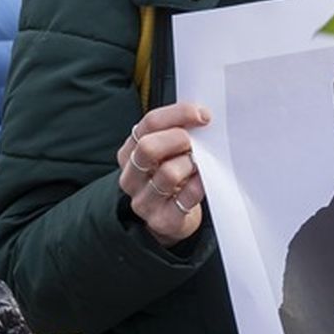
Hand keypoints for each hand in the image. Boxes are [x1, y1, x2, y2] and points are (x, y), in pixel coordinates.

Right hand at [116, 102, 209, 247]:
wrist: (170, 217)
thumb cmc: (172, 174)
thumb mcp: (167, 151)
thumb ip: (177, 131)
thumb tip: (202, 114)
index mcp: (130, 151)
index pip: (150, 123)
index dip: (179, 114)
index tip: (203, 115)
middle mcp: (131, 175)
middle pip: (149, 147)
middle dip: (179, 139)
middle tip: (197, 143)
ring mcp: (143, 199)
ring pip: (168, 173)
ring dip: (190, 164)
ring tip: (199, 164)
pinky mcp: (161, 219)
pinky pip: (185, 198)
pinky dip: (199, 186)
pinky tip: (203, 181)